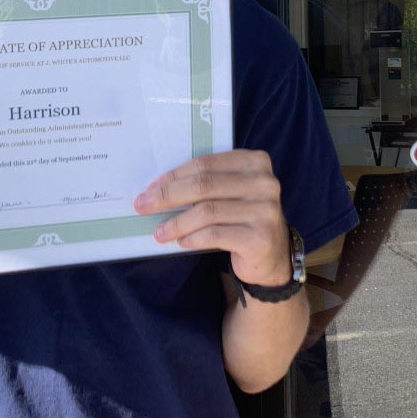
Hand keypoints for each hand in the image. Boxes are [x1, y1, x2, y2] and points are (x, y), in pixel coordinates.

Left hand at [134, 150, 289, 286]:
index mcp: (255, 162)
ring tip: (159, 232)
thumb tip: (158, 187)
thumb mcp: (231, 192)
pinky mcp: (260, 238)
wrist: (272, 255)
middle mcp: (264, 183)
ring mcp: (265, 210)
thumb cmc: (243, 217)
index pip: (205, 164)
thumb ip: (208, 183)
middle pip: (204, 185)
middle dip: (168, 195)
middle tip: (144, 205)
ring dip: (176, 222)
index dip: (174, 175)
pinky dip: (192, 238)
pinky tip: (180, 241)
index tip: (150, 188)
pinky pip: (215, 235)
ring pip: (207, 212)